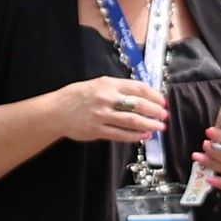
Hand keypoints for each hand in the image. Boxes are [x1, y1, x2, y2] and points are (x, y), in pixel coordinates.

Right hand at [44, 75, 167, 146]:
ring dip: (149, 124)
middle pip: (138, 104)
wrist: (55, 111)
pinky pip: (121, 134)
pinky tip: (144, 135)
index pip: (138, 88)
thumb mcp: (96, 84)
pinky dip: (135, 135)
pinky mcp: (98, 130)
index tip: (162, 101)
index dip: (153, 95)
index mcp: (108, 84)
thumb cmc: (76, 96)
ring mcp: (102, 115)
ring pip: (132, 120)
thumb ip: (117, 89)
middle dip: (155, 111)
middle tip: (164, 115)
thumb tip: (140, 96)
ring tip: (159, 127)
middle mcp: (106, 98)